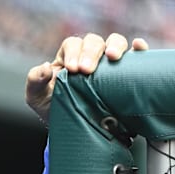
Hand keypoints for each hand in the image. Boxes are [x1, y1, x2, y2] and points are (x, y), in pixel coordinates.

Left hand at [26, 33, 148, 124]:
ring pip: (115, 42)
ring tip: (113, 58)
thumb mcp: (37, 98)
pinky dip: (139, 49)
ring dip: (115, 46)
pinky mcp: (125, 74)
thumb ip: (35, 81)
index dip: (73, 52)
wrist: (75, 129)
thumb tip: (45, 67)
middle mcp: (90, 56)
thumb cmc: (54, 109)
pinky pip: (136, 56)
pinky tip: (138, 48)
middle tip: (87, 70)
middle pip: (93, 42)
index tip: (73, 69)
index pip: (72, 44)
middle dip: (90, 53)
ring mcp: (109, 64)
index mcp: (68, 56)